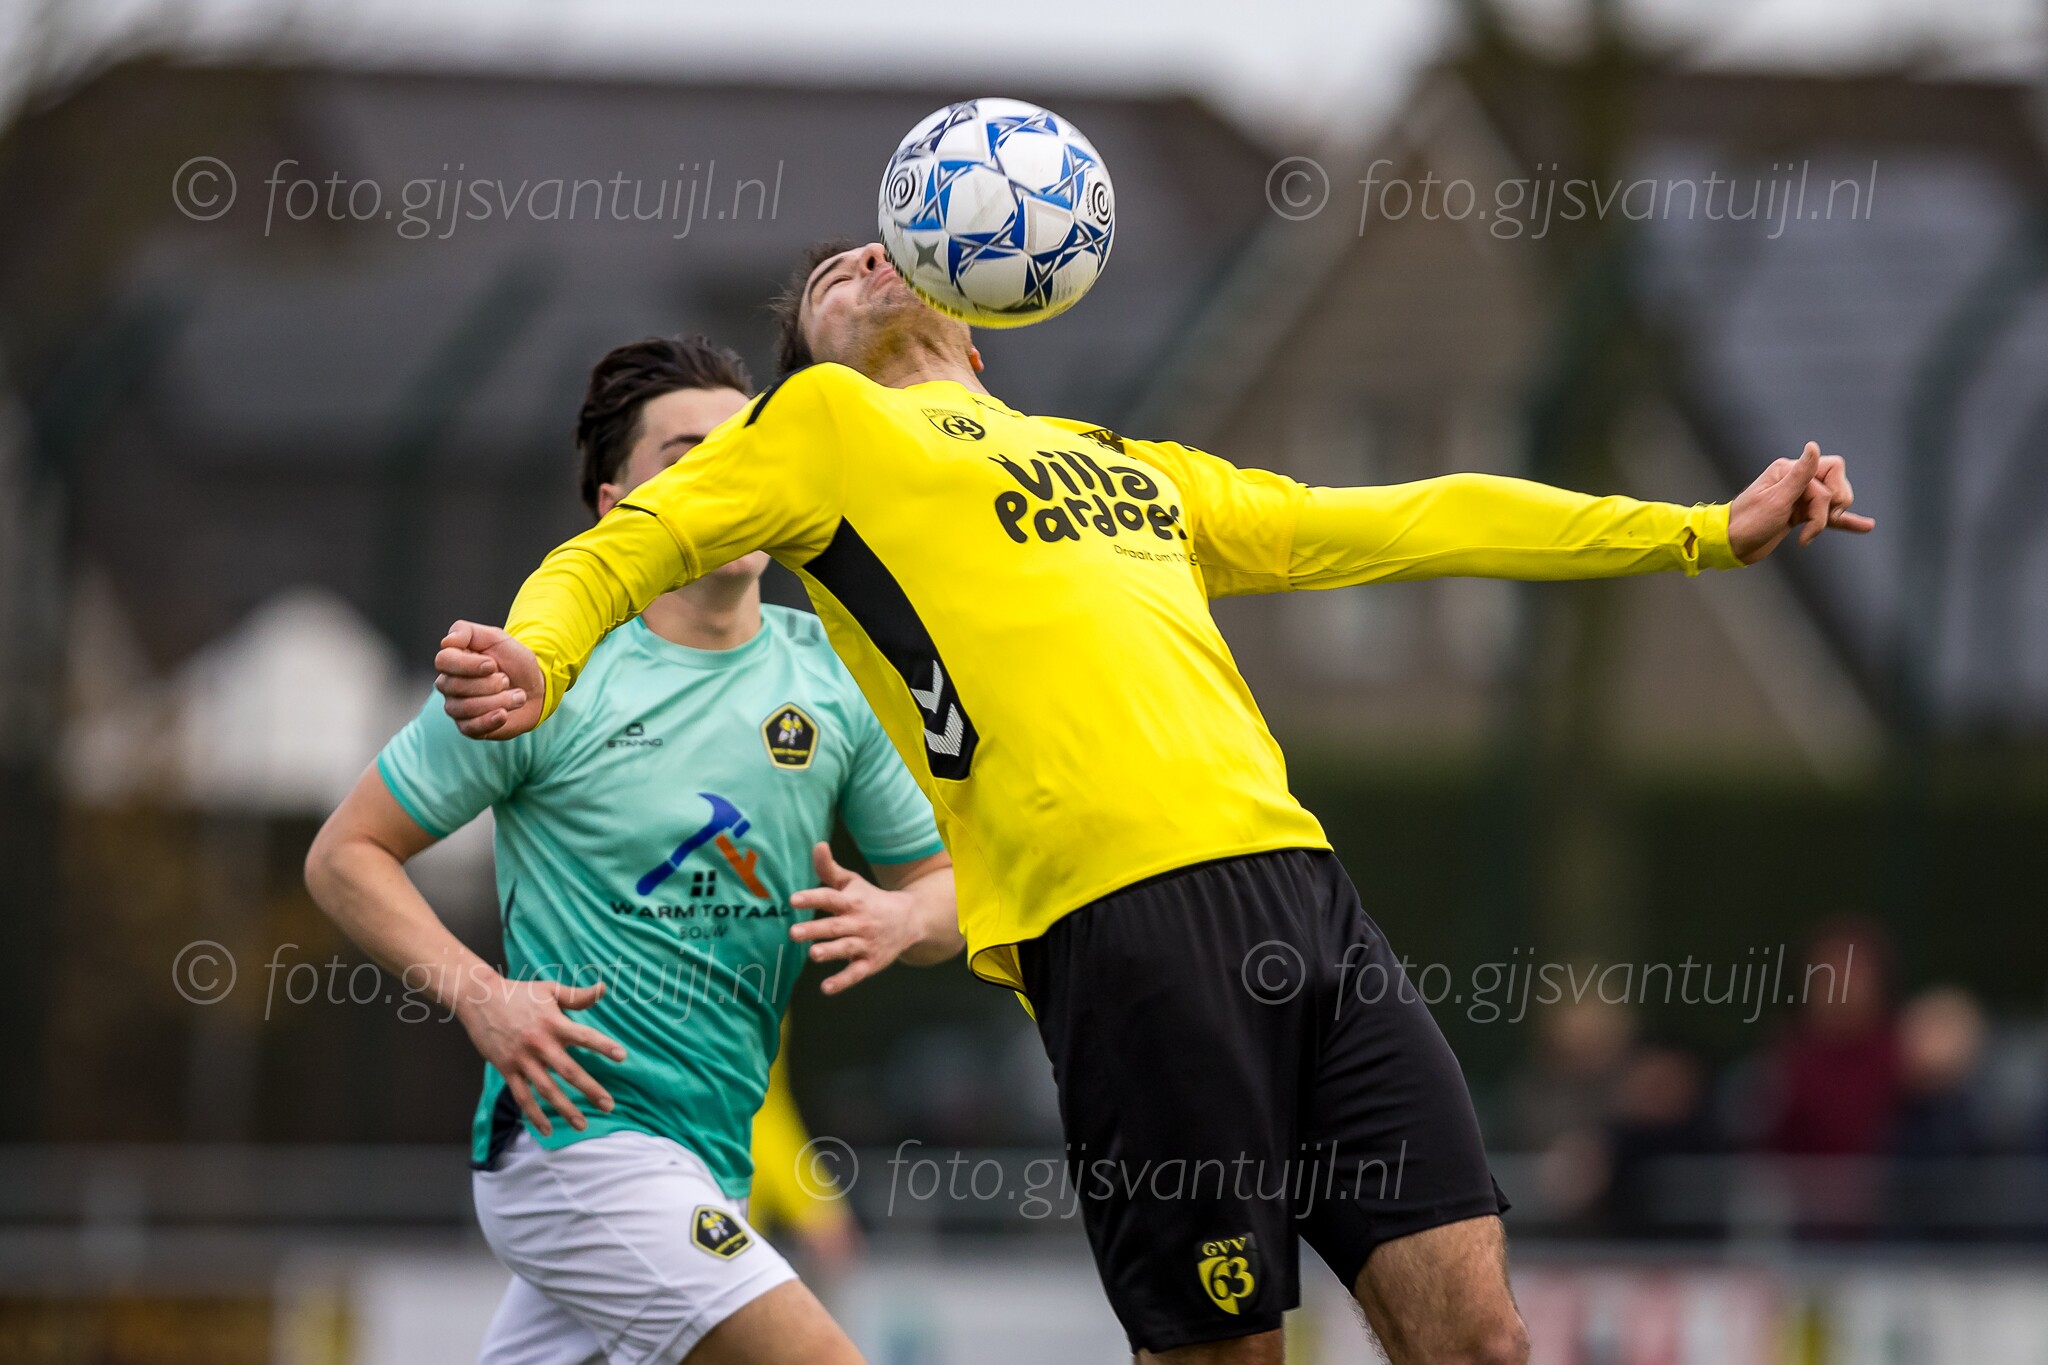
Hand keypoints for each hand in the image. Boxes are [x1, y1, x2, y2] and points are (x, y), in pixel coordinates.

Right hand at [436, 620, 543, 738]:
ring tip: (518, 696)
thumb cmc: (513, 660)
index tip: (493, 664)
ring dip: (498, 701)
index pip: (443, 661)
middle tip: (507, 680)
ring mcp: (457, 707)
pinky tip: (504, 714)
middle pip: (454, 686)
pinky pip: (470, 728)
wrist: (535, 687)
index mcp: (453, 660)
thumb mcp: (496, 638)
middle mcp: (449, 684)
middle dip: (489, 684)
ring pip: (465, 708)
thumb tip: (447, 641)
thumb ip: (468, 632)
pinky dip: (489, 721)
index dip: (468, 664)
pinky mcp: (469, 727)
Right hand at [457, 975, 626, 1135]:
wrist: (479, 999)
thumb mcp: (549, 990)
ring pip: (547, 1089)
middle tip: (609, 1105)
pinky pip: (522, 1096)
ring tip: (582, 1124)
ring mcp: (522, 1058)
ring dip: (565, 1109)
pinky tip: (546, 1129)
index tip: (622, 1057)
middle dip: (590, 1089)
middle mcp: (539, 1043)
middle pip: (569, 1071)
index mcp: (553, 1022)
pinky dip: (534, 1114)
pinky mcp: (507, 1069)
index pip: (584, 1036)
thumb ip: (577, 996)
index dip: (603, 1046)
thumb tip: (603, 989)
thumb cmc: (519, 993)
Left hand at [788, 843, 925, 994]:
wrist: (909, 920)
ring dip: (830, 952)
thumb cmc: (870, 899)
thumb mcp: (852, 882)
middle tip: (793, 933)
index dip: (812, 897)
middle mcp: (858, 922)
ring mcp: (865, 943)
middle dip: (814, 929)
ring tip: (813, 954)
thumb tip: (817, 845)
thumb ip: (829, 868)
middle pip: (834, 926)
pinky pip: (856, 973)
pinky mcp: (870, 963)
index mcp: (851, 901)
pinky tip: (826, 988)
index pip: (830, 898)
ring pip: (846, 948)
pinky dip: (842, 982)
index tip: (793, 899)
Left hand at [1727, 442, 1874, 563]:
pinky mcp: (1801, 515)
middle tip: (1813, 524)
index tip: (1816, 509)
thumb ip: (1800, 475)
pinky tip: (1866, 526)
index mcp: (1789, 470)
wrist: (1731, 546)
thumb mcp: (1775, 499)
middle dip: (1832, 507)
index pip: (1832, 468)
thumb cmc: (1748, 522)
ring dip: (1828, 520)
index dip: (1832, 490)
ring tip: (1809, 535)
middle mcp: (1796, 480)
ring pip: (1834, 501)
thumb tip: (1813, 447)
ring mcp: (1800, 497)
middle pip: (1836, 485)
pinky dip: (1846, 521)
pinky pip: (1828, 516)